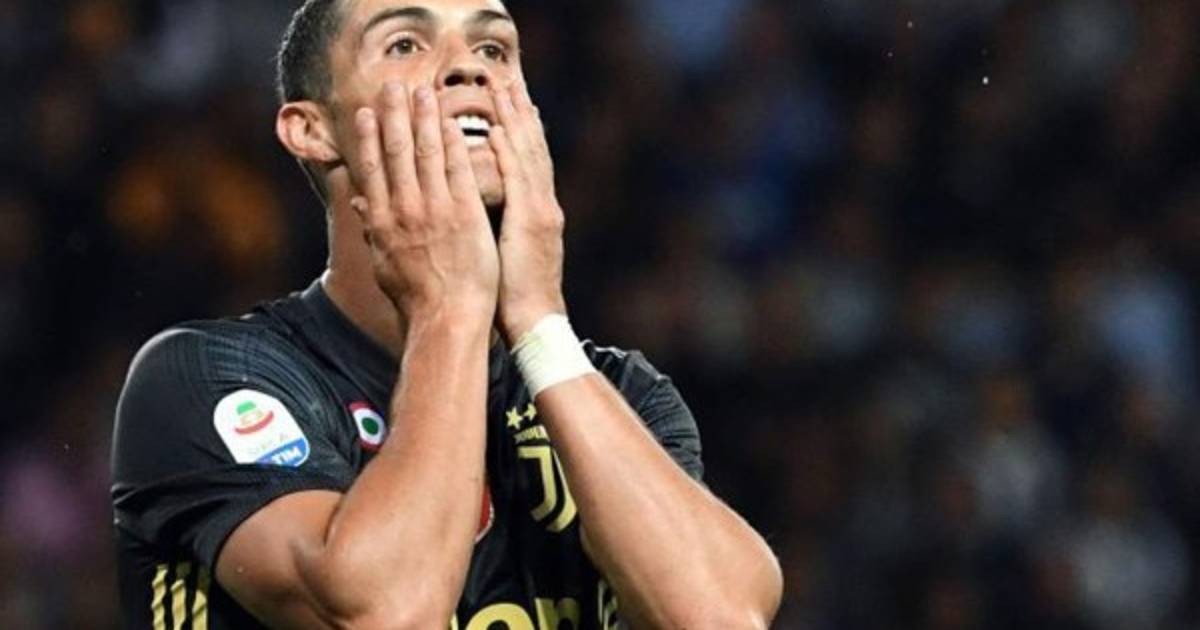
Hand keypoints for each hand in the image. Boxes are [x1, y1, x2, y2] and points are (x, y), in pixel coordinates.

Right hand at [350, 82, 499, 330]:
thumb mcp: (384, 265)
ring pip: (426, 154)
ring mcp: (435, 210)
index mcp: (382, 223)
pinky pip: (458, 170)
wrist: (446, 319)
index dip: (368, 138)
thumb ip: (372, 230)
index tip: (365, 112)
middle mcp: (404, 211)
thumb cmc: (417, 299)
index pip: (373, 170)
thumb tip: (361, 205)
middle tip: (392, 85)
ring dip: (423, 118)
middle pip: (396, 152)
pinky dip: (454, 143)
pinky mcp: (465, 214)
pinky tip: (452, 121)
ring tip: (422, 90)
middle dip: (393, 115)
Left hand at [489, 78, 567, 343]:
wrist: (534, 323)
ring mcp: (540, 212)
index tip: (508, 101)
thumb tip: (468, 209)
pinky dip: (509, 155)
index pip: (526, 161)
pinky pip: (519, 182)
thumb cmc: (511, 296)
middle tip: (508, 80)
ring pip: (528, 157)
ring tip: (504, 90)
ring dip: (515, 122)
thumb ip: (489, 225)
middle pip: (531, 149)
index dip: (518, 129)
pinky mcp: (532, 224)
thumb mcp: (502, 253)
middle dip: (520, 114)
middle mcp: (543, 206)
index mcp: (535, 213)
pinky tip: (498, 132)